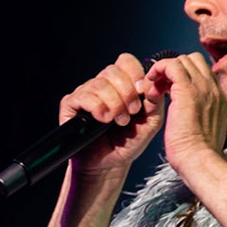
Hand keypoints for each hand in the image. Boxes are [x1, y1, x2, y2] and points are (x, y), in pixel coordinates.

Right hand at [59, 53, 159, 180]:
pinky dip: (98, 108)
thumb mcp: (150, 123)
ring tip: (119, 121)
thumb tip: (153, 83)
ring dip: (114, 103)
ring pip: (99, 84)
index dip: (135, 74)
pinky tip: (103, 120)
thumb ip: (155, 102)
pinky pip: (84, 96)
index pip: (126, 62)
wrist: (108, 164)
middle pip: (113, 70)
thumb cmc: (126, 143)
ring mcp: (86, 93)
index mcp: (121, 84)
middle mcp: (102, 85)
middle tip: (132, 112)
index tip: (142, 93)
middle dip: (127, 93)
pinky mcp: (71, 104)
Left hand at [144, 53, 226, 172]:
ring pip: (183, 60)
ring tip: (154, 87)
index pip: (203, 72)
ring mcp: (203, 88)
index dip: (184, 75)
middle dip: (174, 68)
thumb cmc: (199, 155)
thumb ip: (200, 117)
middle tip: (160, 86)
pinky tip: (151, 84)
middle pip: (194, 61)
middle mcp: (214, 89)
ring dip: (165, 69)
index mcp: (219, 98)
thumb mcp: (204, 131)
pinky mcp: (188, 91)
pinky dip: (158, 69)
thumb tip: (189, 115)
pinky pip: (171, 65)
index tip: (169, 89)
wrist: (200, 162)